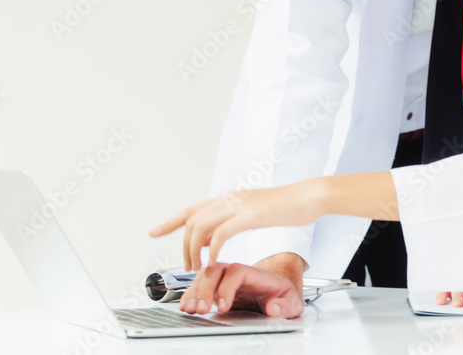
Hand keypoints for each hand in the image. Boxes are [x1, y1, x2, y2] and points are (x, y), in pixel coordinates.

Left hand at [148, 181, 321, 270]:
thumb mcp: (253, 215)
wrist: (309, 196)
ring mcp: (238, 205)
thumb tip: (213, 236)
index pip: (192, 209)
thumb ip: (231, 223)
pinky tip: (215, 262)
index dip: (170, 221)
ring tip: (198, 267)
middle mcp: (228, 199)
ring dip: (194, 249)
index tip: (153, 231)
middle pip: (192, 220)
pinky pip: (221, 234)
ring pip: (201, 226)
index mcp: (229, 198)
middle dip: (183, 245)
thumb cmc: (287, 207)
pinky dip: (213, 250)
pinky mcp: (249, 215)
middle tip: (187, 266)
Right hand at [176, 262, 304, 317]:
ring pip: (204, 276)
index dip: (227, 288)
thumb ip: (285, 305)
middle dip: (205, 289)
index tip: (224, 306)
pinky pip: (199, 285)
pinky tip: (186, 304)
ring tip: (190, 308)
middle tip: (202, 309)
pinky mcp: (217, 288)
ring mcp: (225, 279)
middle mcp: (237, 272)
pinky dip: (191, 294)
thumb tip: (274, 308)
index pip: (236, 272)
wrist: (277, 293)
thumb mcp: (292, 302)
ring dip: (195, 292)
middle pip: (215, 271)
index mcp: (255, 274)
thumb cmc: (283, 295)